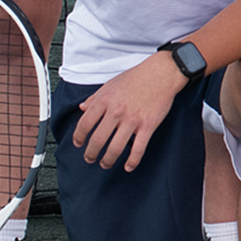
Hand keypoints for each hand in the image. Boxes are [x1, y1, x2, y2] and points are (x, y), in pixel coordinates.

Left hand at [72, 52, 187, 169]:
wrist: (162, 73)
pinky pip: (138, 148)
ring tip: (105, 164)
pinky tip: (128, 166)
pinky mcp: (148, 125)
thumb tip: (82, 108)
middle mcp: (116, 111)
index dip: (78, 137)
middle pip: (97, 140)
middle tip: (89, 158)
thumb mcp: (110, 83)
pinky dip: (132, 161)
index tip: (78, 143)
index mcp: (105, 100)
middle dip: (91, 153)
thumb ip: (95, 97)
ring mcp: (132, 120)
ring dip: (107, 160)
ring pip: (115, 148)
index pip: (85, 124)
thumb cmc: (137, 77)